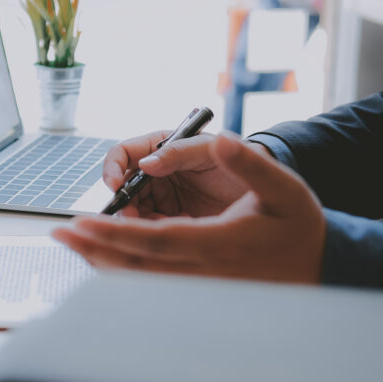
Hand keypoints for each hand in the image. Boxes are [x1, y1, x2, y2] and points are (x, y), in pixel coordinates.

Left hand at [54, 131, 325, 283]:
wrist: (321, 265)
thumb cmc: (300, 224)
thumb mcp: (283, 186)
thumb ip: (249, 163)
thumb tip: (220, 139)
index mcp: (218, 245)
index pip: (153, 240)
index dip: (113, 232)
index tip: (82, 221)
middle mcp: (204, 272)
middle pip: (136, 267)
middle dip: (94, 250)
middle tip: (59, 235)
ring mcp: (199, 285)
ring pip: (140, 279)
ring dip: (102, 262)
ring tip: (72, 244)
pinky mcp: (198, 288)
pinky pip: (151, 282)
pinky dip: (122, 270)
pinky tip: (103, 257)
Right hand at [101, 130, 271, 217]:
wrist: (269, 187)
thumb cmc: (241, 158)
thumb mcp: (210, 150)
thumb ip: (179, 152)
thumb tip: (146, 163)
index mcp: (162, 148)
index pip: (124, 154)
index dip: (113, 168)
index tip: (115, 185)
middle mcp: (158, 173)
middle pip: (123, 187)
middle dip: (123, 202)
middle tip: (131, 216)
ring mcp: (164, 198)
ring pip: (134, 212)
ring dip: (138, 221)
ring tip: (159, 226)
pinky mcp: (174, 220)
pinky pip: (154, 230)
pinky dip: (159, 233)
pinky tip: (178, 232)